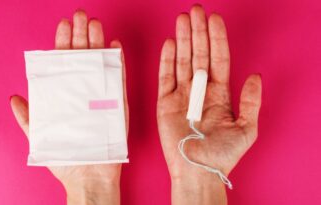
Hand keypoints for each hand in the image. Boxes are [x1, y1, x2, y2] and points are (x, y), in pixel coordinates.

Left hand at [10, 10, 127, 204]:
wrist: (89, 176)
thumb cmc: (66, 157)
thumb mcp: (41, 135)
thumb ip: (28, 116)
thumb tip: (14, 98)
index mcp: (65, 95)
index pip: (64, 63)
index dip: (63, 43)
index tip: (63, 25)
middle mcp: (84, 92)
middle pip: (83, 57)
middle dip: (82, 35)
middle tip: (81, 15)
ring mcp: (102, 96)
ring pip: (101, 63)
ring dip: (99, 43)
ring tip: (95, 24)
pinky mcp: (117, 104)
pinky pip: (118, 79)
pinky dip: (117, 63)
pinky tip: (115, 46)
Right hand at [157, 5, 261, 203]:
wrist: (198, 171)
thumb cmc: (222, 154)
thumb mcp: (246, 129)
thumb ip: (251, 101)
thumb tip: (254, 76)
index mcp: (220, 94)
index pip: (218, 59)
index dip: (217, 39)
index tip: (215, 19)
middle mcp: (200, 90)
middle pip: (199, 55)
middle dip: (198, 32)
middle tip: (196, 10)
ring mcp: (181, 95)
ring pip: (182, 61)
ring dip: (183, 40)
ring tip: (183, 19)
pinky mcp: (165, 102)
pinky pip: (165, 77)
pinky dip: (167, 60)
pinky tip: (171, 43)